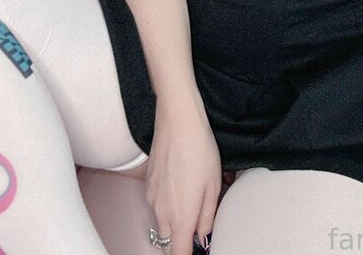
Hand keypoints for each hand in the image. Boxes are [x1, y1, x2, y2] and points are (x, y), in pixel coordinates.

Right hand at [145, 94, 221, 254]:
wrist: (178, 120)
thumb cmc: (199, 149)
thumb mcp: (214, 185)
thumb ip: (208, 217)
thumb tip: (203, 236)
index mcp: (181, 217)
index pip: (178, 254)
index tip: (196, 249)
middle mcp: (162, 212)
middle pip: (168, 242)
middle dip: (181, 240)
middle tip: (198, 224)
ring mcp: (152, 198)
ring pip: (162, 222)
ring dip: (174, 220)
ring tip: (192, 196)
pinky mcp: (148, 184)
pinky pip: (157, 204)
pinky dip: (167, 203)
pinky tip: (180, 182)